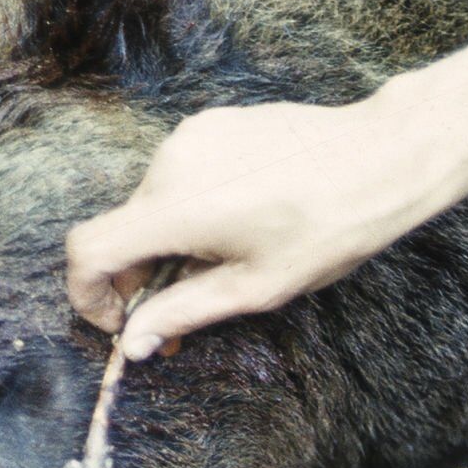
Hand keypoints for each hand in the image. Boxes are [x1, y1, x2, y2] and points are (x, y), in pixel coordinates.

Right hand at [66, 96, 450, 358]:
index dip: (87, 294)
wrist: (380, 158)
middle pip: (123, 229)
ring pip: (153, 204)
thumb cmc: (327, 228)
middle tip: (178, 314)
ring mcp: (190, 137)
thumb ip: (183, 313)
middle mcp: (170, 164)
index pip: (89, 250)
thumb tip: (134, 344)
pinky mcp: (212, 124)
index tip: (117, 321)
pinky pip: (181, 176)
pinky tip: (239, 224)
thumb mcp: (255, 287)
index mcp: (175, 209)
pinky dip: (190, 209)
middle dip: (140, 277)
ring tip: (223, 265)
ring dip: (169, 242)